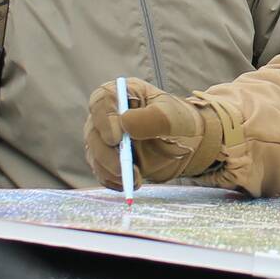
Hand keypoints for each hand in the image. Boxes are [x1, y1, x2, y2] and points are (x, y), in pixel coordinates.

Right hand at [83, 78, 221, 186]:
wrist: (186, 143)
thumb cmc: (179, 121)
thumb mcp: (173, 117)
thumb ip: (152, 118)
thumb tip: (125, 124)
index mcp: (121, 94)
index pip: (101, 101)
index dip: (105, 119)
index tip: (116, 138)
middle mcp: (107, 115)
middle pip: (93, 132)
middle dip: (106, 154)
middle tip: (123, 168)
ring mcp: (104, 138)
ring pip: (95, 155)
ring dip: (111, 171)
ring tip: (135, 180)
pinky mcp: (107, 160)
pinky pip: (102, 172)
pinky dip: (113, 181)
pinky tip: (131, 184)